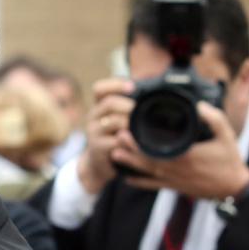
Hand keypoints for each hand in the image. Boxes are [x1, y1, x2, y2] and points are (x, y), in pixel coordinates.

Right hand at [76, 78, 135, 194]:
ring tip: (143, 127)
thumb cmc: (114, 139)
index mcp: (99, 107)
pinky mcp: (97, 148)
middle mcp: (93, 117)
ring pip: (114, 121)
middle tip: (142, 110)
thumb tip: (155, 94)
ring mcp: (93, 133)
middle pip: (109, 102)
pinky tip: (138, 142)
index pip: (100, 89)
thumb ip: (129, 109)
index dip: (115, 84)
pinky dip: (130, 141)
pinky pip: (116, 141)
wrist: (98, 165)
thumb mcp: (117, 122)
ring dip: (131, 123)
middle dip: (128, 105)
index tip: (133, 87)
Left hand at [114, 103, 248, 201]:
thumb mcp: (227, 135)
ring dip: (130, 164)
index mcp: (185, 155)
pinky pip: (153, 185)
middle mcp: (176, 169)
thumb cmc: (229, 160)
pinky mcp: (174, 187)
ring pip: (146, 172)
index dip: (143, 140)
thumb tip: (199, 105)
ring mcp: (173, 179)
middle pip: (147, 159)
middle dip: (131, 149)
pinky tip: (126, 178)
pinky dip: (139, 182)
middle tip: (118, 137)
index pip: (158, 147)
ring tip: (115, 154)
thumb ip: (214, 119)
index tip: (130, 129)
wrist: (233, 187)